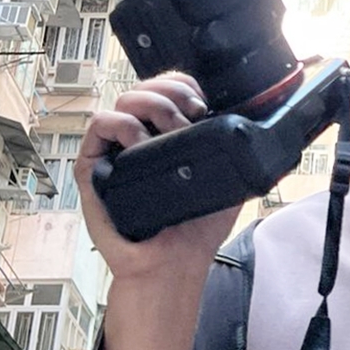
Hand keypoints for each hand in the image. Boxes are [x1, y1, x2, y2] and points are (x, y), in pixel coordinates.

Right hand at [76, 73, 237, 285]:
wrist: (171, 264)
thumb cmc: (195, 230)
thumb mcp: (228, 181)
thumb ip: (236, 152)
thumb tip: (256, 124)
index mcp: (166, 137)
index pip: (169, 89)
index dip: (184, 85)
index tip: (202, 102)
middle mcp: (139, 138)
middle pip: (147, 86)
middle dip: (172, 90)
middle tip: (190, 114)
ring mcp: (115, 150)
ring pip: (124, 99)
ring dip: (152, 104)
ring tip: (169, 130)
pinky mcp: (93, 166)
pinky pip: (98, 124)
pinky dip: (120, 123)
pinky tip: (140, 142)